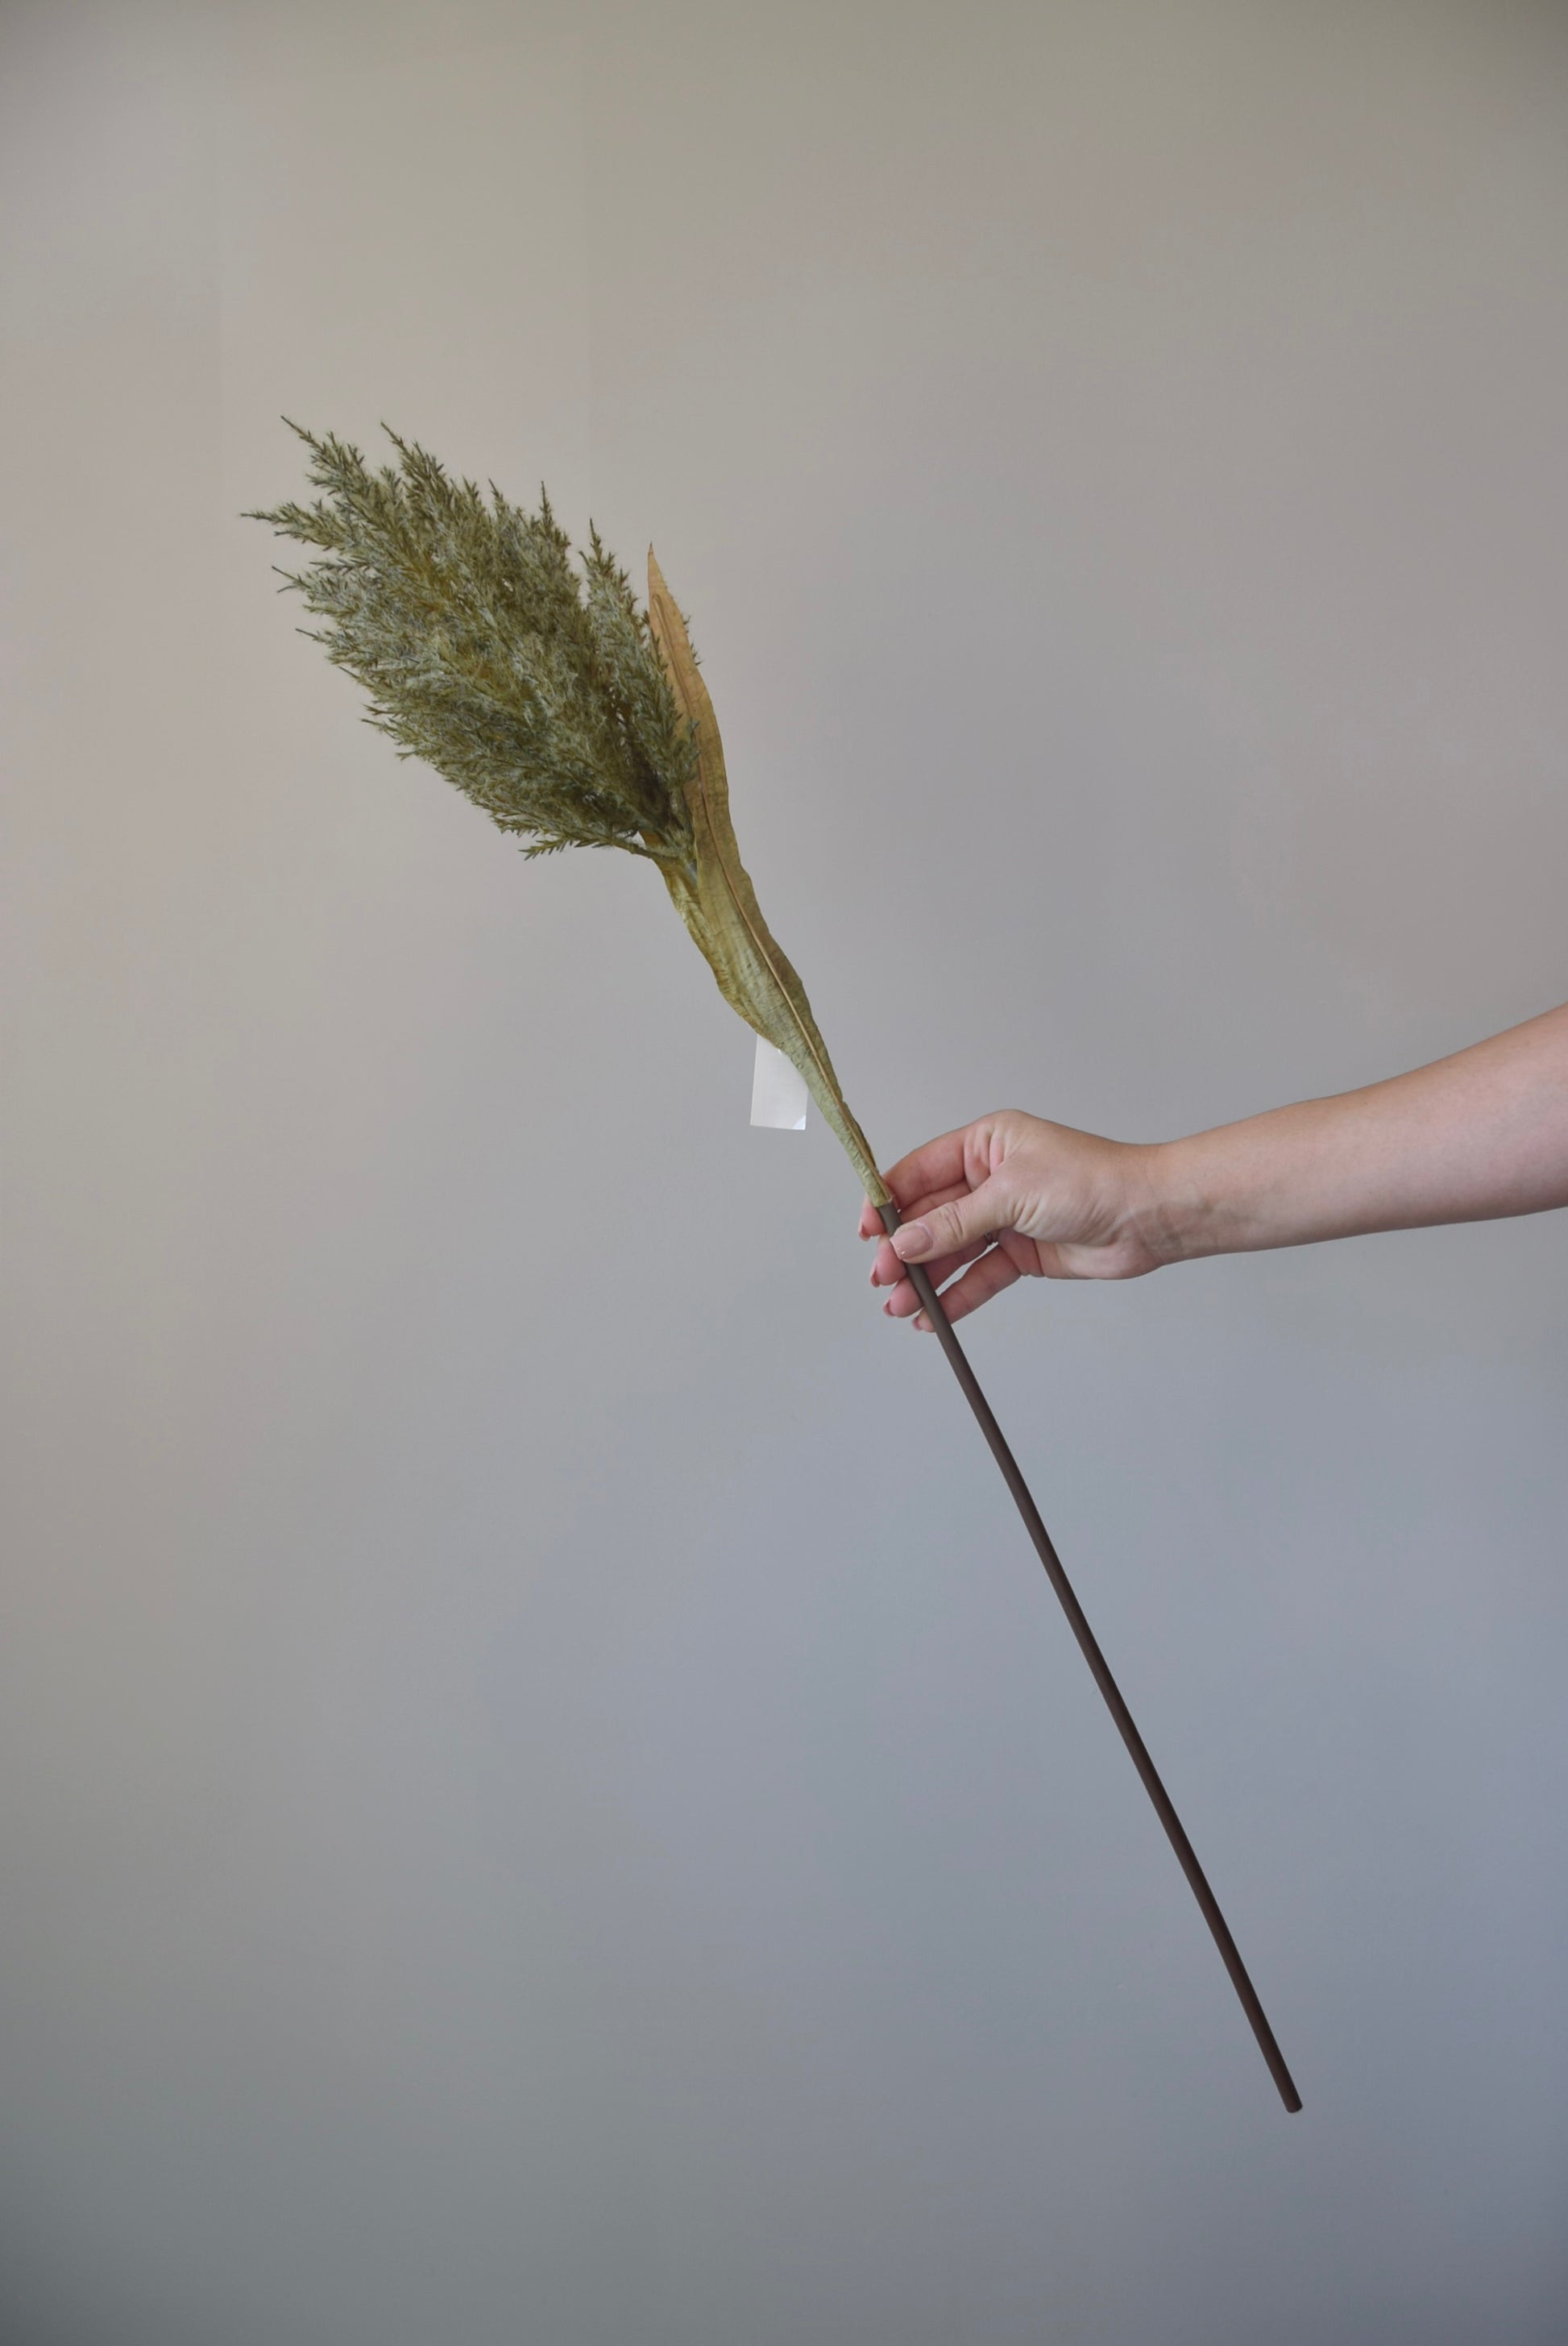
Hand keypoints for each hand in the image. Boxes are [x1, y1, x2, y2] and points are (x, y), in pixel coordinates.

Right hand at [859, 1110, 1170, 1328]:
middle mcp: (991, 1178)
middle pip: (931, 1216)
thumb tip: (906, 1241)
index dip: (888, 1201)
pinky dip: (956, 1296)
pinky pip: (979, 1275)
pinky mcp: (1022, 1252)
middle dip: (904, 1248)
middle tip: (882, 1277)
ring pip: (952, 1250)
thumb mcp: (1011, 1194)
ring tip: (900, 1305)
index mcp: (985, 1144)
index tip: (867, 1230)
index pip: (920, 1172)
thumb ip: (954, 1222)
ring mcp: (1005, 1217)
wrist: (1146, 1215)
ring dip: (925, 1278)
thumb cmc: (1092, 1181)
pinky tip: (933, 1315)